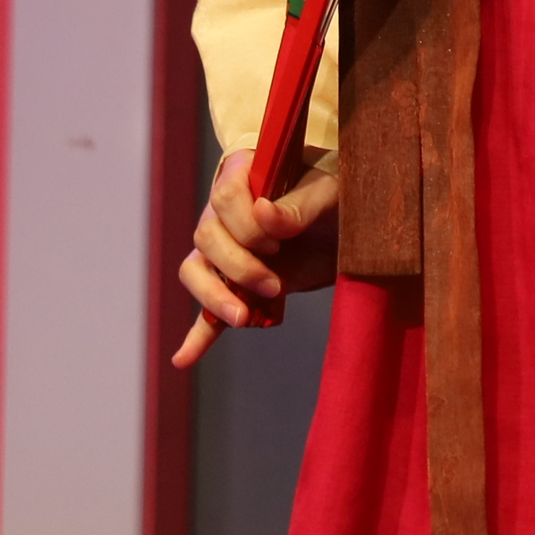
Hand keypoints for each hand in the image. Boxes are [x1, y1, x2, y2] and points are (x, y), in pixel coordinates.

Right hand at [170, 146, 339, 367]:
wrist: (350, 228)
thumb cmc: (338, 197)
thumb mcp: (329, 193)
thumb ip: (299, 204)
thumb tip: (263, 214)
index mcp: (245, 175)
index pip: (224, 197)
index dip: (246, 224)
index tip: (278, 241)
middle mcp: (224, 212)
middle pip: (206, 237)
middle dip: (238, 267)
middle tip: (275, 284)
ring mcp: (225, 251)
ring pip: (196, 271)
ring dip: (215, 297)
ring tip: (242, 318)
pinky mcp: (236, 287)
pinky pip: (207, 312)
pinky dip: (198, 336)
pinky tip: (184, 358)